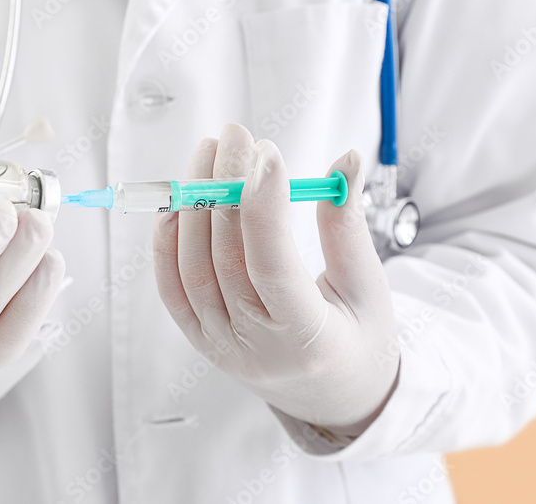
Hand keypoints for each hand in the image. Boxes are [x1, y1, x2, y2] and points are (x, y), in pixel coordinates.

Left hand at [152, 124, 398, 435]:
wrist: (336, 398)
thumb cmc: (359, 341)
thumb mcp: (369, 287)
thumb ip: (347, 225)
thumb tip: (344, 161)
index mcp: (307, 339)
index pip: (272, 264)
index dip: (264, 206)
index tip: (267, 154)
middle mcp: (255, 348)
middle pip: (226, 258)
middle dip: (227, 187)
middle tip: (236, 137)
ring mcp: (221, 347)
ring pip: (193, 268)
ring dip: (195, 203)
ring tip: (209, 154)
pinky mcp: (201, 341)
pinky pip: (172, 289)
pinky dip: (166, 243)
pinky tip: (178, 202)